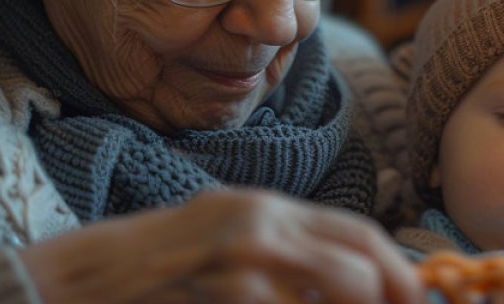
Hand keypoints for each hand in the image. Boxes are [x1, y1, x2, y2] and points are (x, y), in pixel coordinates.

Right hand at [19, 189, 425, 303]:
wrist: (89, 276)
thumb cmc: (161, 266)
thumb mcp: (229, 239)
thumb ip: (288, 253)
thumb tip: (356, 281)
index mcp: (266, 208)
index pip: (355, 232)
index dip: (395, 268)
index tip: (414, 296)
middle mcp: (259, 223)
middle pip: (357, 261)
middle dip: (390, 293)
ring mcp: (240, 259)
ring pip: (335, 292)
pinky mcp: (222, 290)